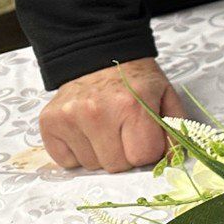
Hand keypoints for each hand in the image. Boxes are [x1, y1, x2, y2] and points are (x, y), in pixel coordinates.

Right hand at [39, 57, 182, 172]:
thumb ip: (174, 129)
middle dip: (125, 155)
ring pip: (91, 166)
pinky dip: (78, 153)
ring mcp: (69, 118)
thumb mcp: (165, 96)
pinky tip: (86, 131)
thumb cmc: (135, 80)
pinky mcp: (49, 123)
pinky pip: (67, 162)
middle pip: (116, 166)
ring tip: (105, 128)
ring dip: (101, 153)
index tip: (146, 136)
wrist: (99, 56)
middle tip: (125, 132)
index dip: (148, 150)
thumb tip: (172, 161)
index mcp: (132, 105)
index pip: (143, 157)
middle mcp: (97, 113)